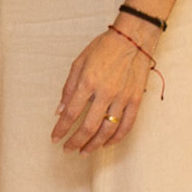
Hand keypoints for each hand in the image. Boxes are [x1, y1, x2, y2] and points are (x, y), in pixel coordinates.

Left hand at [51, 27, 156, 152]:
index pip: (71, 113)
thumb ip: (68, 89)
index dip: (61, 129)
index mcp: (87, 82)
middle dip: (76, 141)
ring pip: (107, 130)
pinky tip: (106, 144)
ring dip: (94, 144)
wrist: (132, 40)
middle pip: (88, 126)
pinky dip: (116, 138)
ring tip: (85, 151)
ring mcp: (122, 98)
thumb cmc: (102, 48)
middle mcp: (105, 93)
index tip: (55, 138)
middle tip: (68, 149)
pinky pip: (126, 126)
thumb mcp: (78, 63)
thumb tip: (59, 111)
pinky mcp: (136, 101)